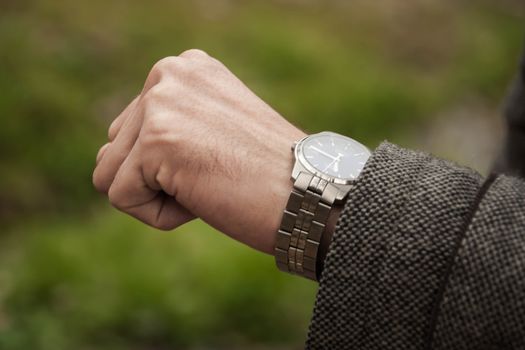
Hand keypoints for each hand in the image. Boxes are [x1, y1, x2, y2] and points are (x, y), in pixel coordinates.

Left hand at [93, 49, 305, 253]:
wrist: (309, 195)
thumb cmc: (268, 174)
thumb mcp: (214, 131)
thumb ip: (167, 126)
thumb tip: (107, 154)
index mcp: (185, 68)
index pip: (132, 129)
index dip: (170, 164)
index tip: (220, 160)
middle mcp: (168, 74)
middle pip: (115, 150)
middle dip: (157, 180)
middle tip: (217, 174)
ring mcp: (160, 104)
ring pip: (111, 174)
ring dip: (157, 196)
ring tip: (209, 184)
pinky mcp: (154, 142)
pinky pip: (122, 198)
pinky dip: (160, 215)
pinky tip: (205, 197)